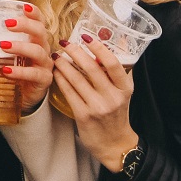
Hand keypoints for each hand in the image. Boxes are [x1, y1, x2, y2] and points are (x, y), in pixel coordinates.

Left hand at [0, 3, 55, 112]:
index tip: (23, 7)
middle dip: (25, 25)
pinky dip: (20, 71)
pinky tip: (6, 71)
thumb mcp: (3, 54)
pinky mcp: (43, 80)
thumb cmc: (13, 70)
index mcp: (35, 39)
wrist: (22, 97)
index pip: (39, 21)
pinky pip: (34, 73)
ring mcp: (45, 64)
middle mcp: (43, 49)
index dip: (34, 13)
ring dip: (20, 47)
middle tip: (7, 24)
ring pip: (37, 51)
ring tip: (2, 45)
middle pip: (40, 32)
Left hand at [52, 35, 138, 171]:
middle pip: (92, 68)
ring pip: (77, 79)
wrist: (114, 143)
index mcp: (125, 88)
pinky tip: (55, 71)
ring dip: (64, 64)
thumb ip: (119, 69)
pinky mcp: (83, 115)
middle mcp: (113, 97)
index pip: (113, 63)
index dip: (99, 48)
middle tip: (65, 42)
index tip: (87, 37)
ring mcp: (97, 107)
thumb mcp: (124, 91)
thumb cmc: (117, 113)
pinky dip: (61, 79)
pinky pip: (69, 92)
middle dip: (76, 52)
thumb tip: (122, 39)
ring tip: (57, 55)